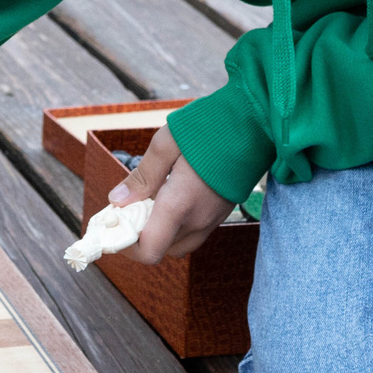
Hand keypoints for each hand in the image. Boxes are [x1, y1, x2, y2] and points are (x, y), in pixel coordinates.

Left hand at [109, 125, 237, 263]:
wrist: (256, 121)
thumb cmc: (211, 126)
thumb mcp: (167, 143)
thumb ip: (142, 175)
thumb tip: (117, 199)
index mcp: (180, 204)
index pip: (149, 251)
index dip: (126, 246)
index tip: (116, 224)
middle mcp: (198, 219)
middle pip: (161, 251)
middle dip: (141, 237)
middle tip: (131, 208)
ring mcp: (214, 219)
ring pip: (179, 244)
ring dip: (160, 232)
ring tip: (152, 200)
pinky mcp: (223, 212)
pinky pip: (195, 232)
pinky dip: (177, 225)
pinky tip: (173, 195)